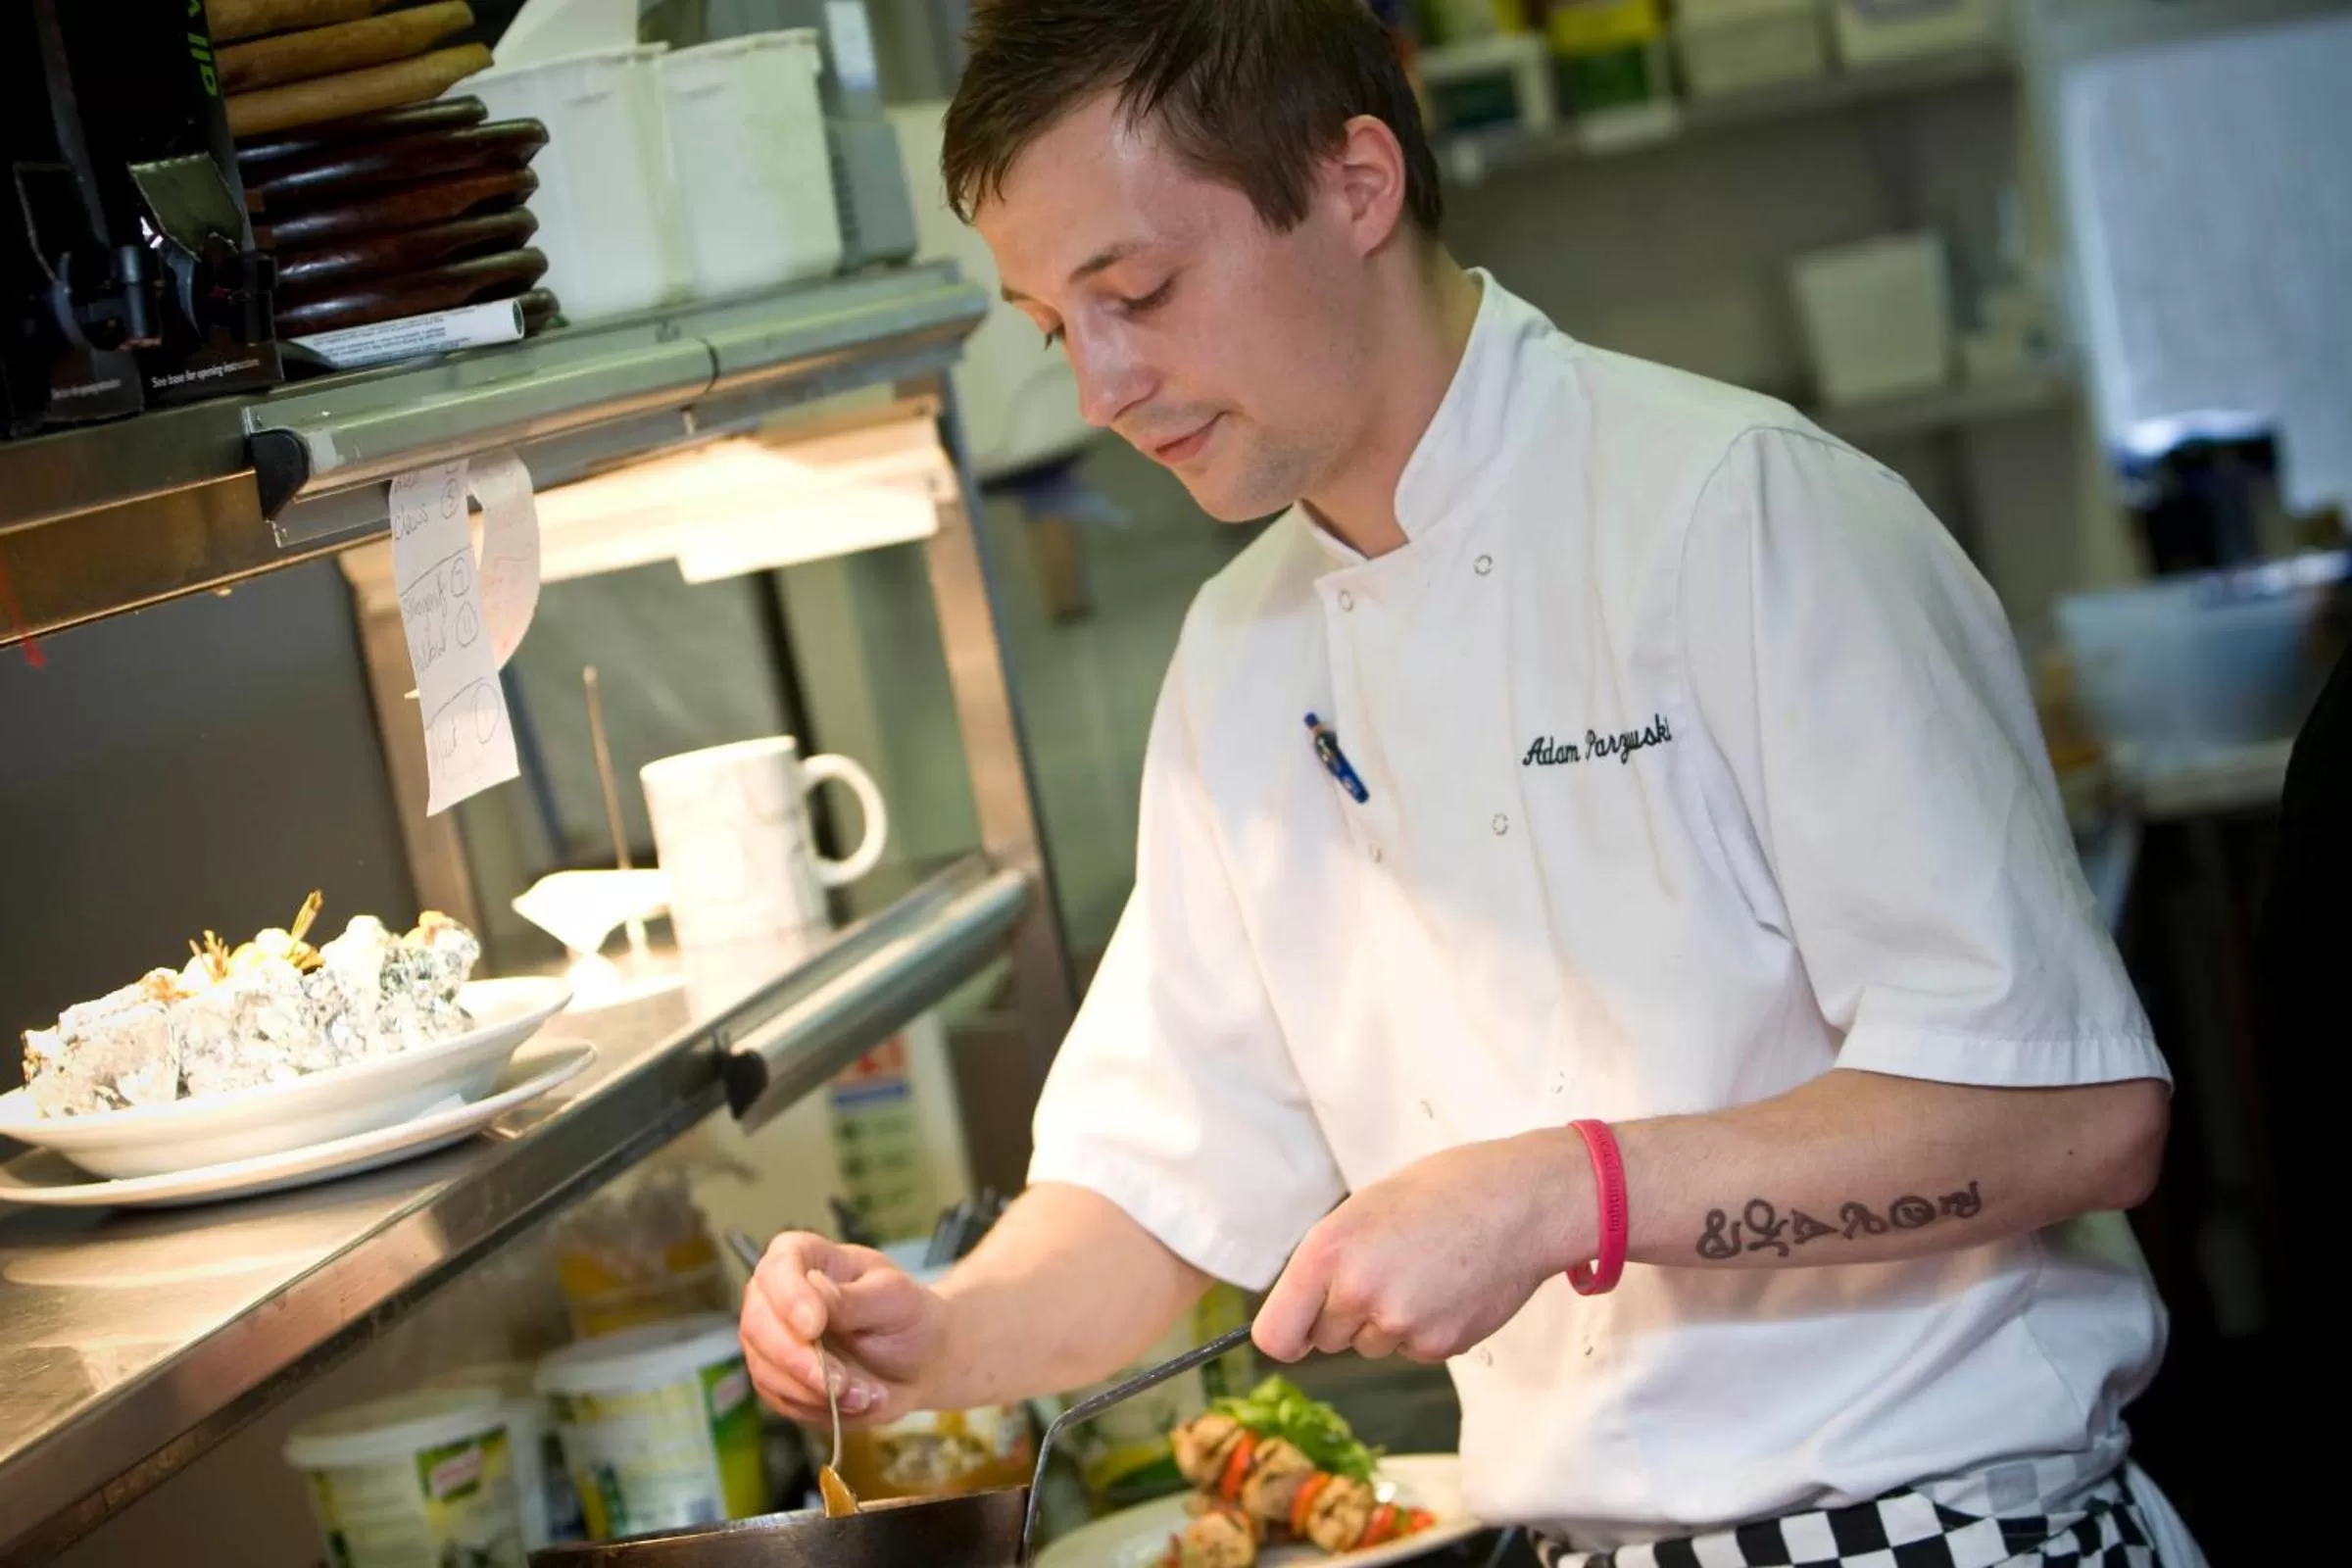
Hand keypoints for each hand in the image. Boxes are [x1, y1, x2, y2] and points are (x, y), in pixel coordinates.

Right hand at [739, 1232, 945, 1425]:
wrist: (918, 1362)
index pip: (778, 1267)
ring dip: (815, 1392)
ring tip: (866, 1395)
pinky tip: (857, 1403)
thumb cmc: (906, 1316)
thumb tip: (813, 1294)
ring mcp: (772, 1341)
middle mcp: (777, 1297)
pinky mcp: (778, 1382)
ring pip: (765, 1370)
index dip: (789, 1297)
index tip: (813, 1327)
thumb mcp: (893, 1298)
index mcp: (805, 1257)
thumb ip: (851, 1298)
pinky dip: (819, 1409)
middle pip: (757, 1324)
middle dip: (798, 1360)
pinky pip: (782, 1401)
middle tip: (841, 1382)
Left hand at [1254, 1131, 1588, 1363]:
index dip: (1288, 1336)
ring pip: (1370, 1344)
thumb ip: (1329, 1261)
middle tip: (1388, 1269)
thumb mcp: (1364, 1210)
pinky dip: (1426, 1326)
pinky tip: (1449, 1286)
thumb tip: (1306, 1313)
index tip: (1300, 1331)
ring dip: (1387, 1321)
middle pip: (1325, 1339)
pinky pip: (1412, 1348)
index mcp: (1327, 1251)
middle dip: (1346, 1315)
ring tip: (1424, 1271)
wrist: (1521, 1201)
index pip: (1275, 1336)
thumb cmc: (1443, 1191)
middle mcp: (1356, 1293)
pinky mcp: (1438, 1345)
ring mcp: (1399, 1324)